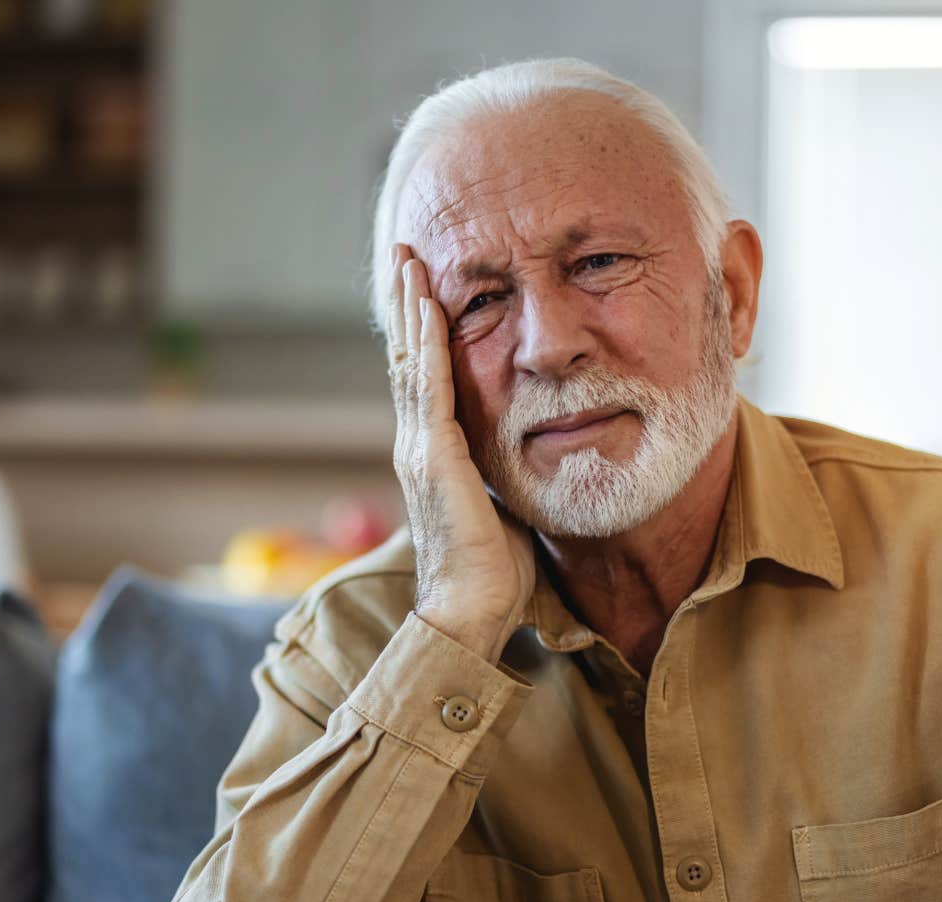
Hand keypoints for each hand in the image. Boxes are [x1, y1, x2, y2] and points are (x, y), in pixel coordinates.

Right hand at [386, 244, 534, 663]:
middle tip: (404, 251)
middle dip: (406, 302)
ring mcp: (420, 448)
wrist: (472, 610)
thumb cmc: (495, 569)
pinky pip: (428, 387)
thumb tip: (537, 442)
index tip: (423, 285)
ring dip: (410, 307)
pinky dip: (426, 344)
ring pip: (411, 361)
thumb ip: (507, 467)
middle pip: (407, 355)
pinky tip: (428, 308)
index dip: (422, 329)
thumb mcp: (505, 500)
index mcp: (435, 451)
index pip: (425, 375)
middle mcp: (418, 442)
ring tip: (407, 260)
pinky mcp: (433, 458)